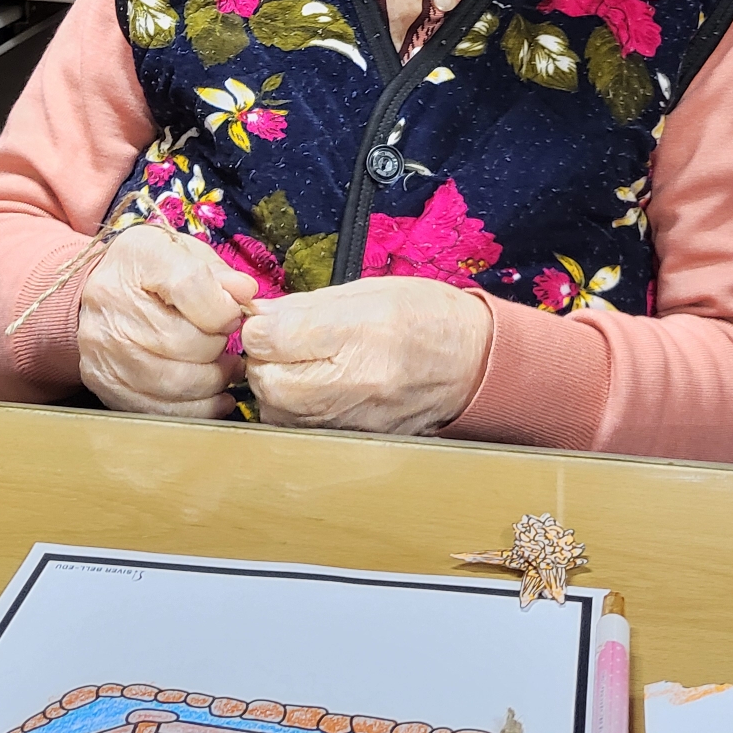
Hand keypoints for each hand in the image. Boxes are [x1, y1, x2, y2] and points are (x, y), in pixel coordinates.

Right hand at [78, 225, 255, 417]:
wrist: (100, 287)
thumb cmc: (153, 271)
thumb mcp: (187, 253)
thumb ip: (220, 273)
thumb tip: (246, 293)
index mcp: (139, 257)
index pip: (189, 286)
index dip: (223, 308)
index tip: (233, 316)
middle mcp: (113, 301)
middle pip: (182, 340)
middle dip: (218, 348)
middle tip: (226, 344)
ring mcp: (104, 346)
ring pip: (172, 381)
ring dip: (211, 382)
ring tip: (223, 370)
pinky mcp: (104, 381)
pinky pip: (157, 408)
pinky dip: (193, 408)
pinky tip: (211, 396)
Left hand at [241, 276, 491, 434]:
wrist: (474, 366)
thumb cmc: (426, 317)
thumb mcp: (368, 291)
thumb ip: (306, 306)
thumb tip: (258, 314)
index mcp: (359, 333)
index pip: (269, 337)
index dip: (260, 324)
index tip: (271, 318)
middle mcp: (354, 383)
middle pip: (265, 380)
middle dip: (262, 358)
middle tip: (284, 343)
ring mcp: (353, 420)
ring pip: (275, 411)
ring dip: (275, 386)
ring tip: (303, 366)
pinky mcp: (352, 441)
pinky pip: (298, 429)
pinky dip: (293, 410)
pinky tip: (315, 390)